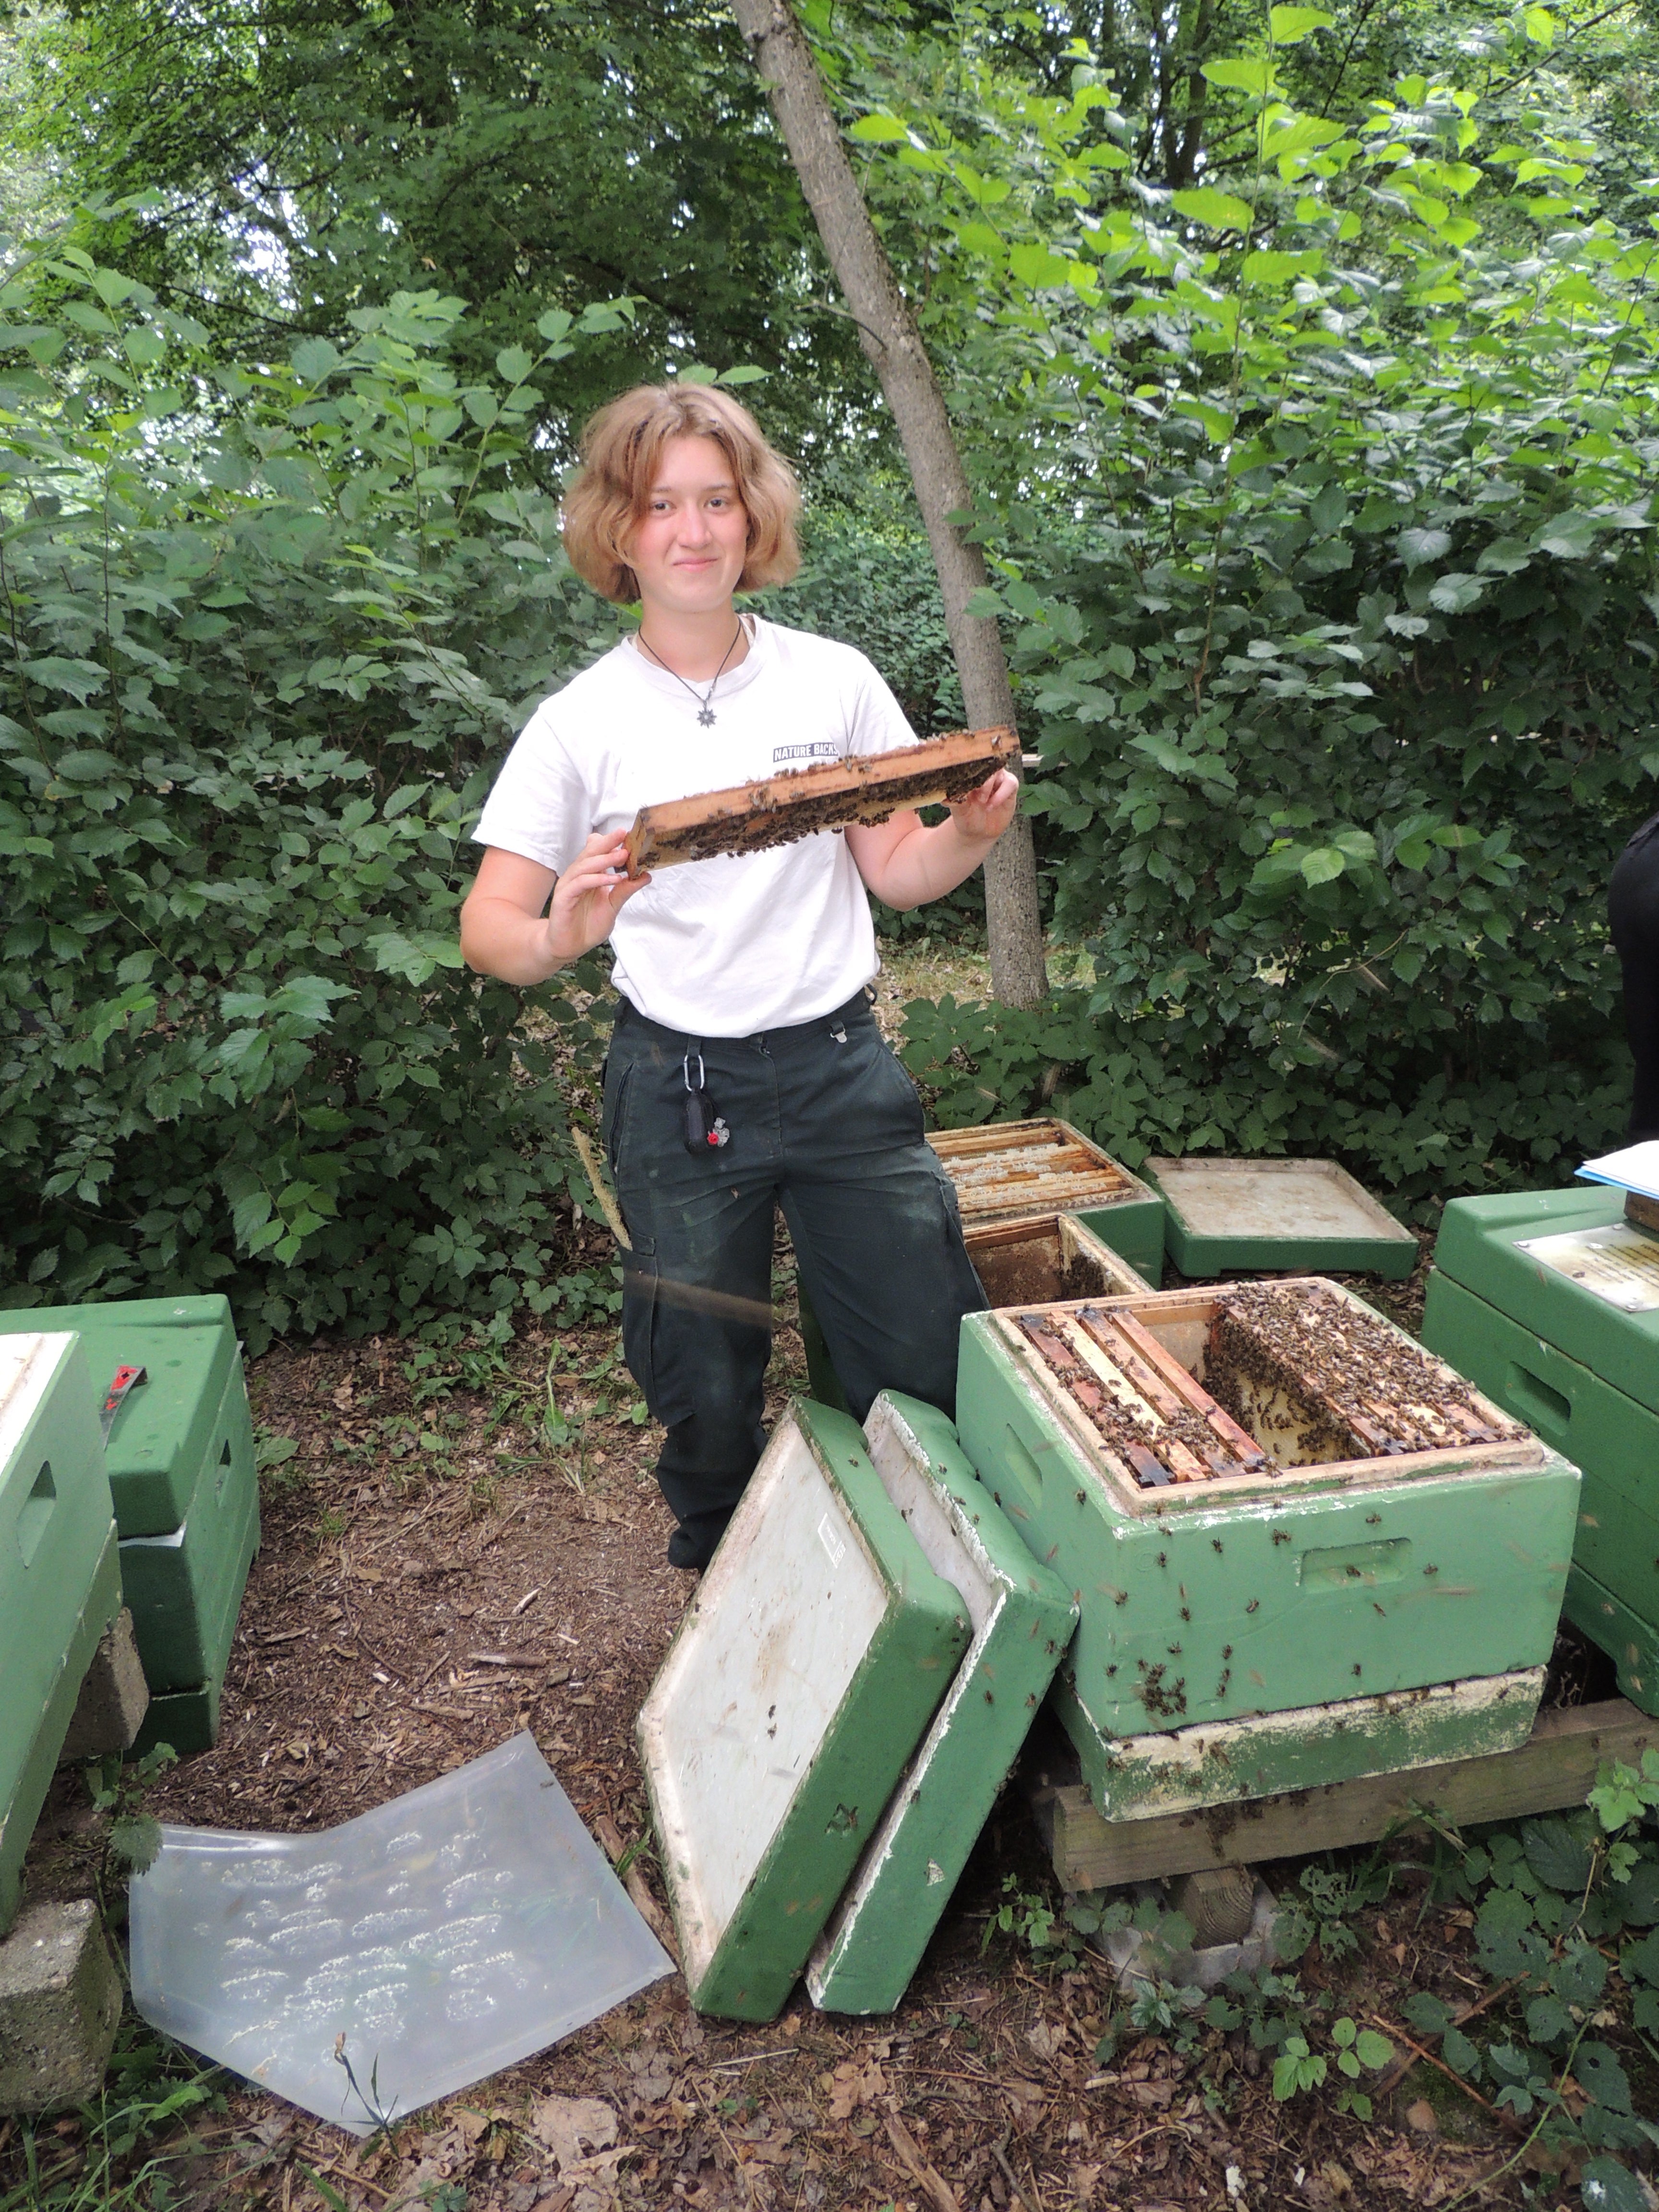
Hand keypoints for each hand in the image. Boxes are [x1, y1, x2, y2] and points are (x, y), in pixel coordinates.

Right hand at [546, 830, 650, 962]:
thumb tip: (645, 875)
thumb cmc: (588, 926)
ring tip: (623, 855)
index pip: (596, 852)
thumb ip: (625, 890)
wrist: (570, 947)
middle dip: (607, 843)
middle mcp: (577, 876)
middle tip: (623, 834)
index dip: (609, 843)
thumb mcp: (613, 906)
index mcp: (588, 875)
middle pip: (590, 853)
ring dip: (605, 860)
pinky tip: (613, 879)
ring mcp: (569, 886)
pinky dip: (597, 879)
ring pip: (585, 866)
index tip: (627, 835)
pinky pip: (580, 884)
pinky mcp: (564, 898)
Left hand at [947, 768, 1019, 845]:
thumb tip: (945, 797)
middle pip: (984, 763)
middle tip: (974, 795)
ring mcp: (997, 777)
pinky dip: (1001, 794)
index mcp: (968, 773)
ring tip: (982, 802)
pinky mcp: (1010, 785)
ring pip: (997, 770)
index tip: (962, 780)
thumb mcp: (958, 810)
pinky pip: (1010, 783)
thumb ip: (954, 800)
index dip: (966, 766)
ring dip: (988, 785)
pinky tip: (992, 805)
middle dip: (978, 778)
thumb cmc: (967, 816)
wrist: (980, 831)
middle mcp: (984, 772)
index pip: (968, 762)